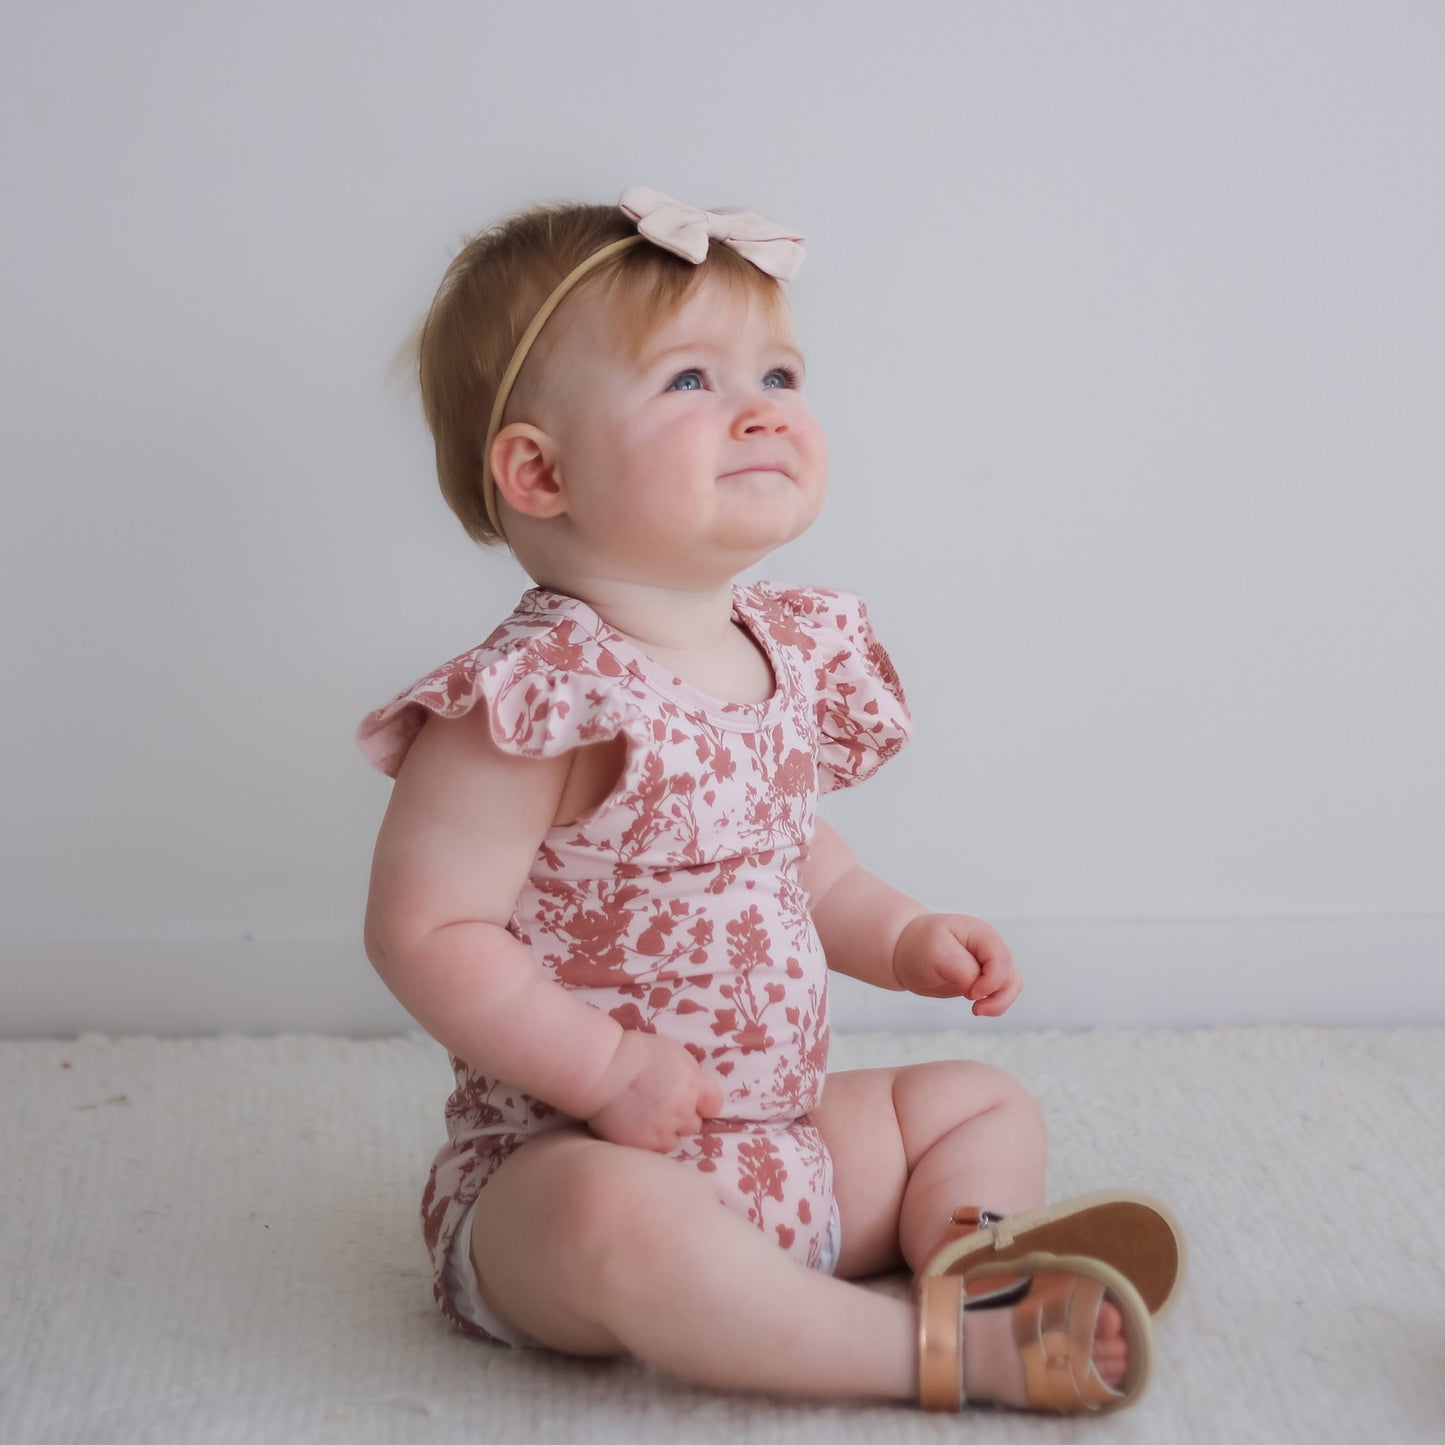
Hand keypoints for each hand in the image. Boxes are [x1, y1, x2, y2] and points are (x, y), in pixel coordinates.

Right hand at [585, 1029, 723, 1151]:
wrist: (602, 1071)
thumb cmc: (636, 1055)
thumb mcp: (674, 1053)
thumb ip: (692, 1074)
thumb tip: (700, 1091)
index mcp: (692, 1086)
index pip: (714, 1105)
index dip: (703, 1102)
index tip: (693, 1100)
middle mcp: (681, 1112)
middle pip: (693, 1125)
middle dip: (682, 1117)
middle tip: (660, 1104)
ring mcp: (662, 1132)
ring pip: (674, 1141)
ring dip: (665, 1132)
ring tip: (646, 1116)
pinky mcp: (643, 1146)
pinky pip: (654, 1150)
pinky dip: (647, 1141)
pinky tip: (636, 1126)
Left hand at [892, 913, 1021, 1015]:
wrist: (906, 952)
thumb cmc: (919, 947)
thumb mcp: (935, 952)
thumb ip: (961, 969)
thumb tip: (977, 988)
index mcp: (981, 934)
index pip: (1000, 960)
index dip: (991, 982)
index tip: (970, 994)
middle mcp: (990, 947)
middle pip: (1010, 975)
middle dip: (998, 997)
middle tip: (975, 1010)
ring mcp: (989, 962)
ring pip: (1011, 985)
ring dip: (999, 1003)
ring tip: (977, 1010)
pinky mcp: (984, 978)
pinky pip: (1001, 992)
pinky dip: (994, 1003)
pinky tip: (977, 1007)